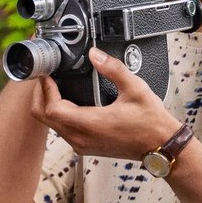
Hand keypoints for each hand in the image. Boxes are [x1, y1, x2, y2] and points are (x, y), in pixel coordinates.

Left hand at [31, 48, 182, 160]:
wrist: (161, 146)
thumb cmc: (151, 122)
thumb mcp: (135, 89)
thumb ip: (113, 69)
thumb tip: (95, 55)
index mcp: (90, 123)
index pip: (51, 108)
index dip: (45, 89)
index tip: (47, 74)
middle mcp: (81, 137)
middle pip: (44, 117)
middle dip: (40, 95)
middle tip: (46, 78)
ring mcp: (82, 145)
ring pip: (51, 125)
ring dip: (49, 106)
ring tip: (56, 87)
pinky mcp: (86, 147)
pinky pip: (62, 131)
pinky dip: (59, 116)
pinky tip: (68, 102)